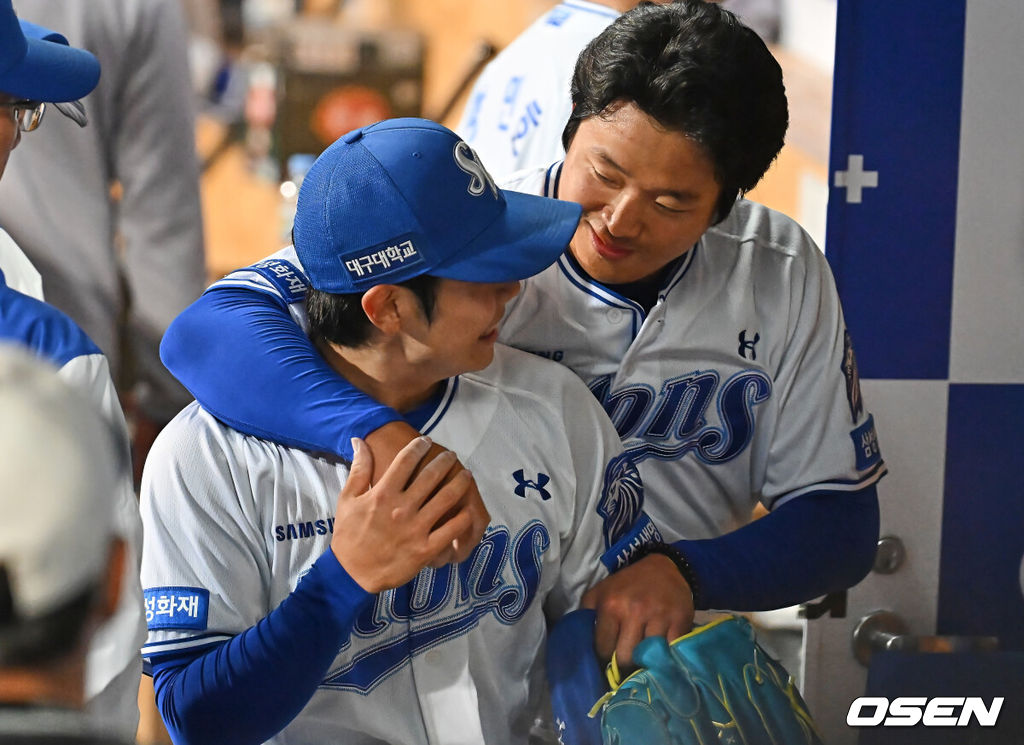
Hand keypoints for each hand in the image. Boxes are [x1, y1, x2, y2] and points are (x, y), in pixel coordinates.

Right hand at [331, 436, 475, 592]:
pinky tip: (468, 508)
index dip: (418, 447)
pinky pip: (451, 530)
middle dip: (444, 461)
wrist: (351, 573)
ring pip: (446, 499)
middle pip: (431, 476)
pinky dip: (463, 517)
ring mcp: (416, 528)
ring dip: (459, 483)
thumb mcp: (347, 499)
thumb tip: (359, 440)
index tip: (426, 441)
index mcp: (382, 494)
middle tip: (451, 455)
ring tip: (466, 474)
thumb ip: (358, 469)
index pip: (405, 461)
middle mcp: (401, 508)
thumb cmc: (349, 535)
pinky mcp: (426, 549)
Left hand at [581, 554, 694, 666]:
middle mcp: (635, 611)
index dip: (605, 657)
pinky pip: (671, 651)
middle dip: (625, 663)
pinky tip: (662, 653)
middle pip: (626, 658)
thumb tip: (580, 642)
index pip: (604, 649)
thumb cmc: (627, 584)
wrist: (663, 567)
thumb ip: (586, 615)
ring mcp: (659, 616)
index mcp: (611, 605)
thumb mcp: (600, 592)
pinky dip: (667, 656)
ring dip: (647, 661)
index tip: (610, 656)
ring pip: (649, 658)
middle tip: (628, 659)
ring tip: (645, 657)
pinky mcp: (680, 620)